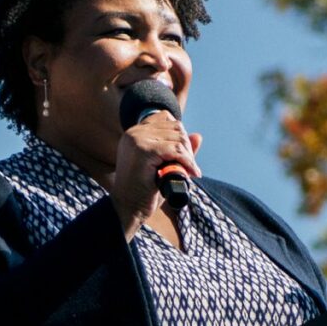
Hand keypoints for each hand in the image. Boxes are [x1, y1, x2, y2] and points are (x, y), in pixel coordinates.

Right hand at [110, 111, 202, 240]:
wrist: (128, 208)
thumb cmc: (144, 191)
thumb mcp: (163, 166)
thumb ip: (178, 150)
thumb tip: (198, 136)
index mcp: (134, 134)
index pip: (165, 117)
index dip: (179, 134)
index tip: (182, 154)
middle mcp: (134, 133)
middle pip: (176, 126)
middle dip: (186, 146)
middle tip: (188, 166)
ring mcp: (137, 140)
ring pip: (178, 138)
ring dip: (188, 156)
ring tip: (187, 172)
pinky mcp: (144, 151)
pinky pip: (176, 150)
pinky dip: (187, 162)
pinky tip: (190, 174)